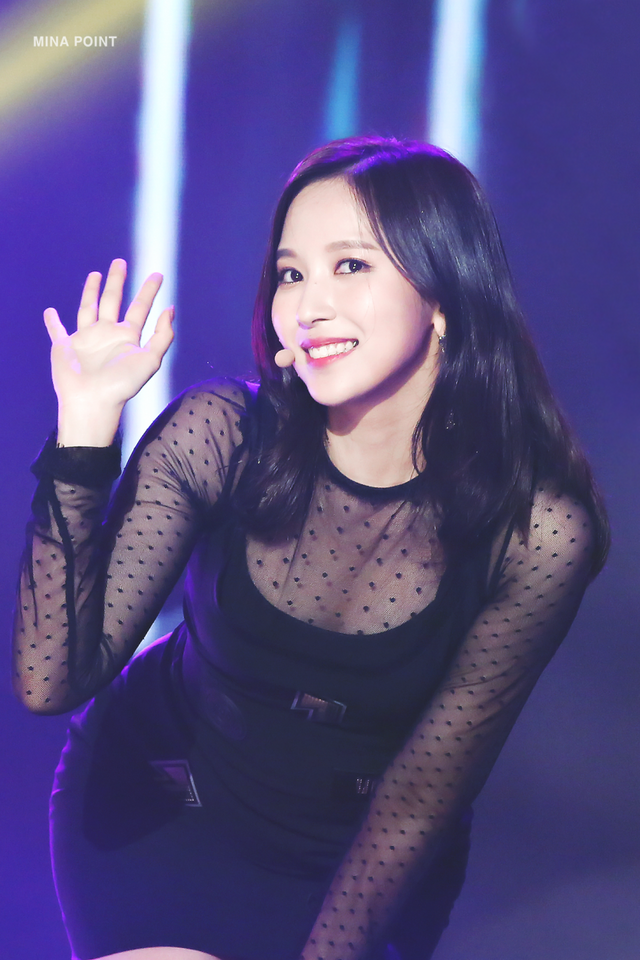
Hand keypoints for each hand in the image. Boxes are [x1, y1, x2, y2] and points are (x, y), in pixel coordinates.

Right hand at [44, 259, 174, 444]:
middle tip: (120, 262)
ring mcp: (86, 339)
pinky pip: (57, 331)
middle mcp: (107, 334)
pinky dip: (52, 323)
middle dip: (117, 282)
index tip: (158, 275)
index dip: (149, 291)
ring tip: (95, 274)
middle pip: (113, 300)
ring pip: (88, 308)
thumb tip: (169, 309)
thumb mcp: (151, 359)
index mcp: (127, 337)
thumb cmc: (123, 384)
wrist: (93, 401)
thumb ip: (163, 335)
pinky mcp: (64, 346)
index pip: (140, 308)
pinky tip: (50, 312)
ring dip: (91, 291)